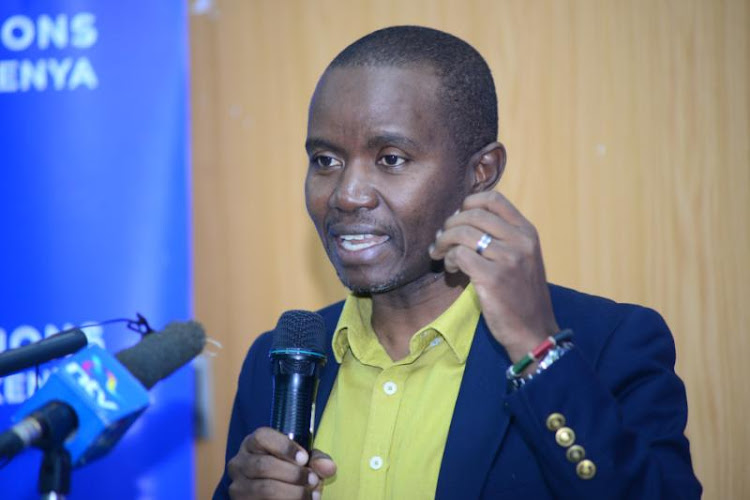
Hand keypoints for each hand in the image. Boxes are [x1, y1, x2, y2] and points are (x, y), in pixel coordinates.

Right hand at [227, 427, 336, 498]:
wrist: (275, 491)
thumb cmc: (289, 469)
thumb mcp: (302, 459)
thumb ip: (317, 460)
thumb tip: (328, 467)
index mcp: (252, 443)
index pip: (261, 437)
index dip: (284, 447)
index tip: (304, 458)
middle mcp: (239, 462)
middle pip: (264, 465)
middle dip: (293, 474)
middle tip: (314, 480)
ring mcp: (238, 486)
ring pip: (265, 488)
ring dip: (293, 493)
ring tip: (311, 495)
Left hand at [429, 191, 558, 364]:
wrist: (534, 332)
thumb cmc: (522, 297)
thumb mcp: (523, 259)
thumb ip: (503, 237)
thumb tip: (463, 219)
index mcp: (527, 232)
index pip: (493, 199)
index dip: (468, 204)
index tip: (457, 219)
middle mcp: (520, 241)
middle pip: (473, 214)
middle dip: (450, 224)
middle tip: (440, 240)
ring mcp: (508, 259)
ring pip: (463, 233)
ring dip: (444, 242)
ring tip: (442, 256)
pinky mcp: (493, 278)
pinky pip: (460, 255)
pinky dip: (449, 259)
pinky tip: (451, 269)